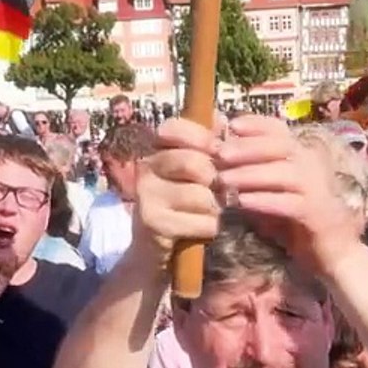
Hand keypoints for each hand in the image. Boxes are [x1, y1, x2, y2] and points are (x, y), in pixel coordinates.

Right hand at [129, 118, 220, 268]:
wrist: (152, 250)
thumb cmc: (179, 205)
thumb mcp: (190, 173)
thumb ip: (205, 145)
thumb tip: (222, 118)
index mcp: (153, 150)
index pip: (173, 128)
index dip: (200, 138)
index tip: (214, 152)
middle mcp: (145, 168)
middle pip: (195, 163)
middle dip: (213, 181)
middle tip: (210, 191)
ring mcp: (146, 195)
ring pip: (202, 196)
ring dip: (212, 209)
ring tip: (203, 213)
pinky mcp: (153, 221)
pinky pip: (202, 221)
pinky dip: (208, 228)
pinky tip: (196, 230)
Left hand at [215, 115, 363, 275]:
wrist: (330, 252)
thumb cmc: (292, 218)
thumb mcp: (266, 190)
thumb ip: (247, 170)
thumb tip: (216, 150)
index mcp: (300, 155)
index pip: (279, 130)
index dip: (256, 124)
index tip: (230, 124)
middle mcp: (312, 166)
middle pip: (282, 146)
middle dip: (248, 147)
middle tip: (220, 154)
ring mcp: (318, 189)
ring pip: (285, 173)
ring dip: (251, 174)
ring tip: (223, 180)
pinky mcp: (317, 214)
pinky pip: (289, 203)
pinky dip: (264, 200)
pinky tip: (242, 202)